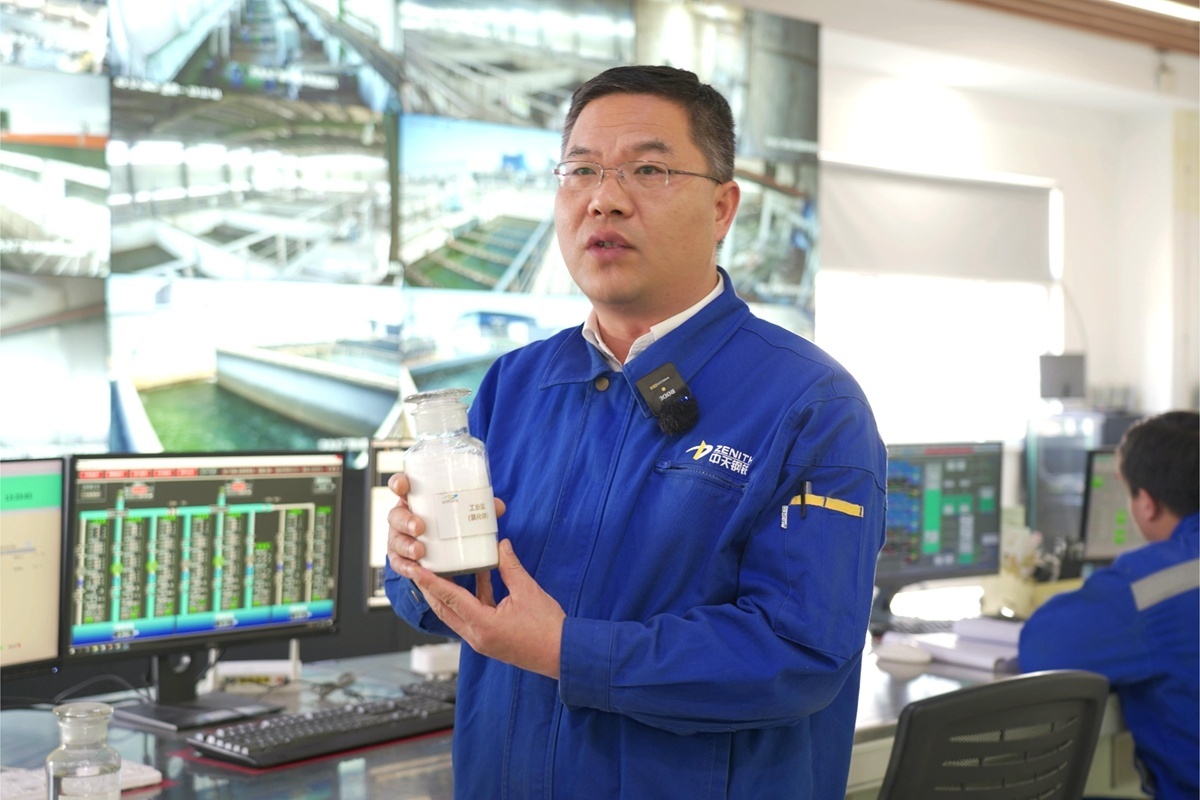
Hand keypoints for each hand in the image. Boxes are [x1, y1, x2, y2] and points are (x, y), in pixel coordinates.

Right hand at [385, 471, 506, 573]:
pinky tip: (414, 569)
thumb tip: (497, 507)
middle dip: (405, 521)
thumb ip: (482, 509)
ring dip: (406, 546)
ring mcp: (400, 538)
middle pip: (395, 515)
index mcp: (416, 499)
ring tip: (420, 552)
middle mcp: (404, 518)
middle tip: (420, 527)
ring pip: (396, 540)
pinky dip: (405, 567)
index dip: (398, 483)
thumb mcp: (466, 514)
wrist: (447, 553)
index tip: (403, 486)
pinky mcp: (402, 559)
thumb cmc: (453, 524)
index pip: (401, 486)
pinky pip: (398, 563)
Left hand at [403, 539, 565, 679]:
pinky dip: (469, 599)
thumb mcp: (528, 592)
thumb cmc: (548, 630)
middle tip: (420, 568)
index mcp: (483, 625)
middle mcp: (476, 636)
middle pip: (444, 609)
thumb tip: (501, 547)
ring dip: (447, 594)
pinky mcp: (489, 639)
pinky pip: (471, 616)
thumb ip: (511, 568)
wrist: (562, 654)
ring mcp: (481, 640)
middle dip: (430, 588)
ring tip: (441, 572)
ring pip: (455, 614)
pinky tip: (478, 579)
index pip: (449, 598)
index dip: (431, 581)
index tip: (416, 569)